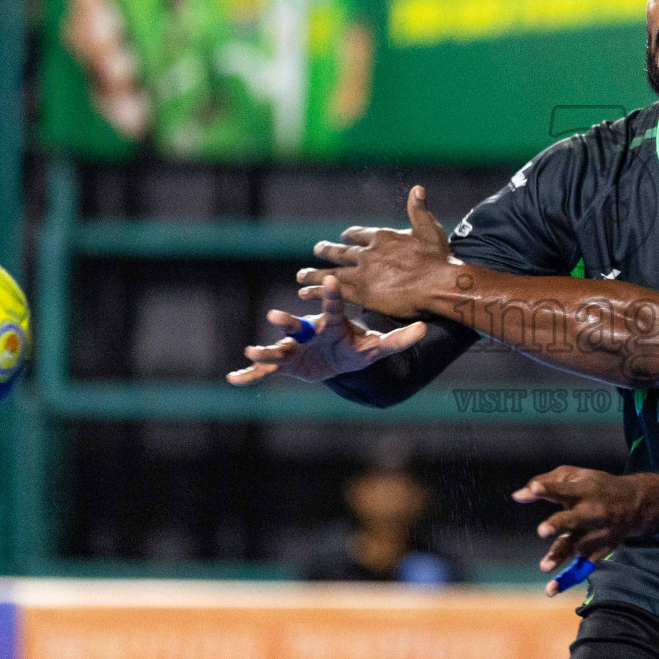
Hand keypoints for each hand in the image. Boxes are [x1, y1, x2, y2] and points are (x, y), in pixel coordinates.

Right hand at [226, 276, 428, 384]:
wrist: (338, 359)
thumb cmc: (358, 347)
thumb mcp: (379, 347)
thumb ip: (399, 340)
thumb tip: (423, 330)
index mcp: (334, 323)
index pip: (334, 307)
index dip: (332, 295)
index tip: (330, 280)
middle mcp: (311, 331)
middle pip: (299, 325)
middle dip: (288, 322)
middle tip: (275, 316)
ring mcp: (296, 347)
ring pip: (279, 346)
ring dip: (266, 349)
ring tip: (251, 352)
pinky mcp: (285, 363)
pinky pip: (266, 370)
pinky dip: (250, 374)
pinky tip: (234, 379)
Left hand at [298, 185, 458, 320]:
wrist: (437, 283)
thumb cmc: (437, 258)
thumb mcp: (429, 228)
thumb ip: (419, 209)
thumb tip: (418, 187)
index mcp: (382, 237)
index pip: (360, 234)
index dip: (351, 235)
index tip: (344, 236)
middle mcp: (368, 253)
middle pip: (341, 252)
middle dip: (327, 251)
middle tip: (316, 249)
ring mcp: (362, 273)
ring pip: (332, 272)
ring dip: (315, 273)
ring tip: (301, 274)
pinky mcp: (361, 293)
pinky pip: (334, 291)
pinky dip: (316, 291)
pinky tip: (304, 292)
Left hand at [512, 466, 658, 595]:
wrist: (634, 503)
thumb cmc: (595, 486)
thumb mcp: (574, 475)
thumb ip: (545, 483)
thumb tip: (517, 496)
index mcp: (584, 490)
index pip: (563, 489)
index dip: (548, 489)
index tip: (534, 489)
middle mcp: (591, 512)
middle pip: (574, 519)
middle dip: (559, 524)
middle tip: (542, 530)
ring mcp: (597, 532)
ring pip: (577, 546)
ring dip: (560, 556)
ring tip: (544, 566)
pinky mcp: (600, 550)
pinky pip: (583, 566)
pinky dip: (568, 579)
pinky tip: (552, 589)